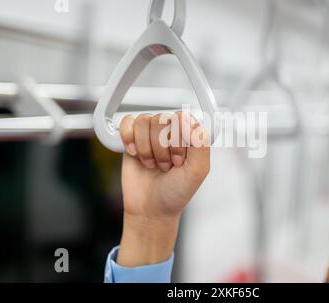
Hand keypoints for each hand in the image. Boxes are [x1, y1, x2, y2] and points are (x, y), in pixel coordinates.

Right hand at [117, 112, 209, 266]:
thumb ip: (200, 143)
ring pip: (144, 121)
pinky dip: (129, 139)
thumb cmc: (176, 192)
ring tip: (152, 164)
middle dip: (161, 148)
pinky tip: (135, 154)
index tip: (178, 160)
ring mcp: (151, 134)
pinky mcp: (132, 139)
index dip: (177, 139)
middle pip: (161, 119)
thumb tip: (188, 119)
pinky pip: (128, 122)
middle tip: (165, 166)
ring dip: (146, 148)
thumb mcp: (197, 172)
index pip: (182, 118)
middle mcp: (171, 132)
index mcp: (189, 136)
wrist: (150, 209)